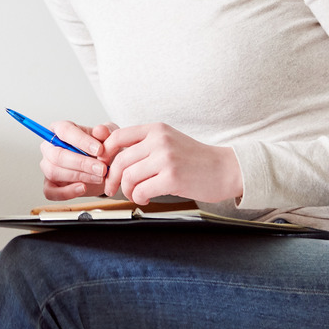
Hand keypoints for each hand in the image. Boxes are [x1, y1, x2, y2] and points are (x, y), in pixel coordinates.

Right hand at [40, 120, 114, 200]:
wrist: (104, 168)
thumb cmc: (102, 149)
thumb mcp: (108, 136)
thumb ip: (105, 132)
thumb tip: (100, 130)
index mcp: (59, 129)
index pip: (64, 131)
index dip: (81, 141)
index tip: (99, 150)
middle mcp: (49, 147)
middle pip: (57, 154)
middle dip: (81, 163)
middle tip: (102, 168)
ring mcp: (48, 166)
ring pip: (54, 172)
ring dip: (79, 176)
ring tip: (99, 178)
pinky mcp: (50, 185)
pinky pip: (51, 192)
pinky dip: (67, 192)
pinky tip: (83, 188)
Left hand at [103, 123, 243, 204]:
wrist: (226, 169)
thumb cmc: (196, 159)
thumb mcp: (169, 141)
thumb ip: (146, 145)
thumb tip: (115, 157)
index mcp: (156, 130)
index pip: (118, 136)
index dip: (105, 153)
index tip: (103, 166)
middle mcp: (159, 140)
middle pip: (120, 160)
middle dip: (111, 178)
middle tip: (111, 189)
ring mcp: (166, 158)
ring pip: (129, 177)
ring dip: (127, 190)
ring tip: (135, 195)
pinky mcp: (172, 178)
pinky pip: (142, 190)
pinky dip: (139, 198)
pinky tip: (146, 199)